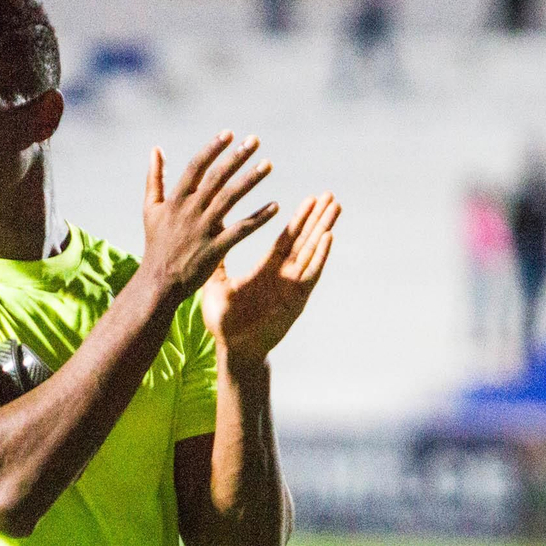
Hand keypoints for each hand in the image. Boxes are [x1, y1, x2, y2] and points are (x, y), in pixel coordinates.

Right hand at [138, 131, 278, 300]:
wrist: (158, 282)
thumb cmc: (156, 244)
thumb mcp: (150, 208)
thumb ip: (154, 178)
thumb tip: (156, 149)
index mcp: (176, 199)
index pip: (196, 167)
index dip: (213, 149)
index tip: (229, 133)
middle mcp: (190, 210)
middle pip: (217, 178)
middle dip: (237, 157)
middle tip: (255, 141)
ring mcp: (203, 229)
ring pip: (231, 199)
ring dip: (251, 180)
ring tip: (268, 165)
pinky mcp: (216, 249)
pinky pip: (241, 230)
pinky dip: (258, 218)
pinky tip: (275, 206)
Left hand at [202, 192, 340, 363]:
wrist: (232, 349)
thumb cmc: (223, 323)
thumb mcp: (217, 285)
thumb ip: (218, 262)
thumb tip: (210, 241)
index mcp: (266, 269)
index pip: (286, 238)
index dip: (299, 219)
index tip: (311, 199)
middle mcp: (283, 275)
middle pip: (305, 241)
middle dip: (318, 218)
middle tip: (330, 195)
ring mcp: (292, 287)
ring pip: (312, 252)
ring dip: (324, 229)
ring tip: (335, 208)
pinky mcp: (297, 299)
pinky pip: (311, 273)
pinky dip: (320, 255)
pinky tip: (329, 237)